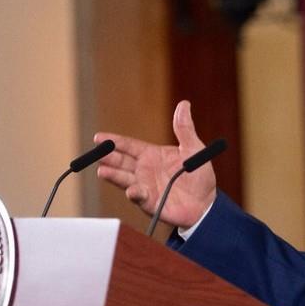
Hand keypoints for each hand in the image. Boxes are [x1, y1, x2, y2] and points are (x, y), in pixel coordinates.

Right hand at [95, 100, 215, 229]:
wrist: (206, 202)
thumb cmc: (199, 175)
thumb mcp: (193, 149)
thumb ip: (185, 129)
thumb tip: (184, 104)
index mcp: (151, 155)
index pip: (128, 146)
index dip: (114, 141)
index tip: (99, 138)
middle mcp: (143, 170)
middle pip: (121, 161)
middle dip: (108, 157)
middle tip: (98, 153)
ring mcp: (144, 186)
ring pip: (124, 179)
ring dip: (114, 175)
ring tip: (103, 170)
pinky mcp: (150, 202)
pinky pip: (140, 197)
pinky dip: (135, 193)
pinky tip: (132, 190)